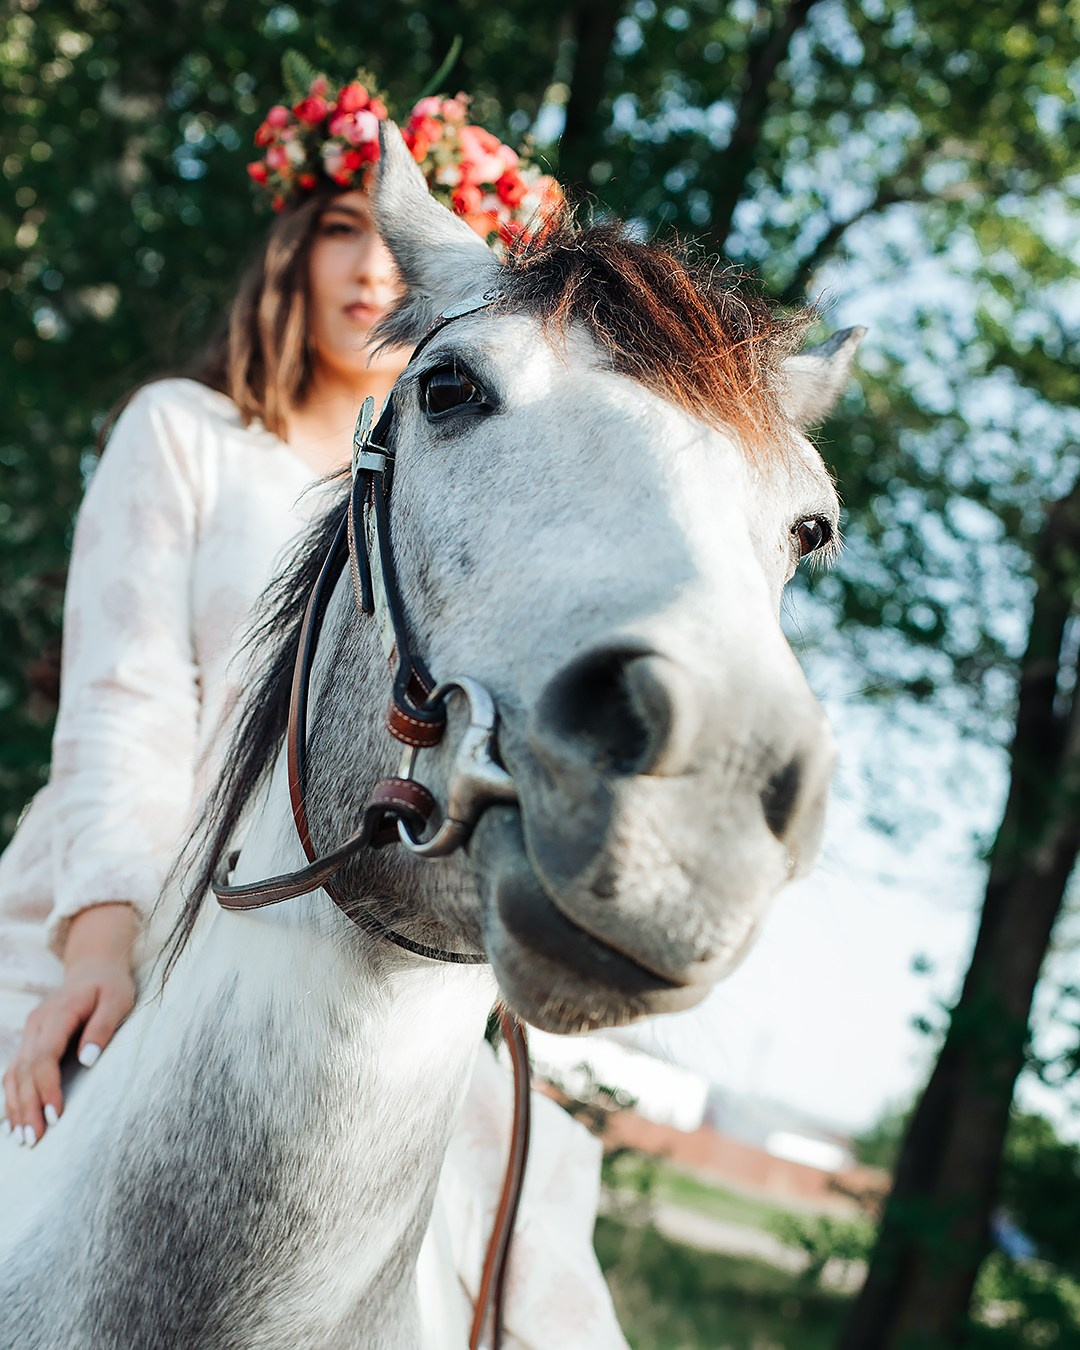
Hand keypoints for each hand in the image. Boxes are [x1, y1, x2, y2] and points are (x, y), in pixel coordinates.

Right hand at [3, 903, 137, 1146]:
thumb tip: (87, 1060)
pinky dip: (12, 1096)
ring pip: (14, 1073)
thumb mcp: (118, 999)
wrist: (93, 966)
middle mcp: (37, 1024)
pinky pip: (15, 1070)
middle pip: (24, 1070)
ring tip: (22, 1138)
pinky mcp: (31, 1040)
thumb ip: (103, 1027)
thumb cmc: (110, 985)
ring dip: (16, 1106)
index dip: (47, 1088)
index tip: (56, 1116)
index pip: (44, 1057)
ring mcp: (30, 1032)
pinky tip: (13, 1121)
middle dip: (28, 1106)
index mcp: (58, 1014)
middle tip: (34, 1139)